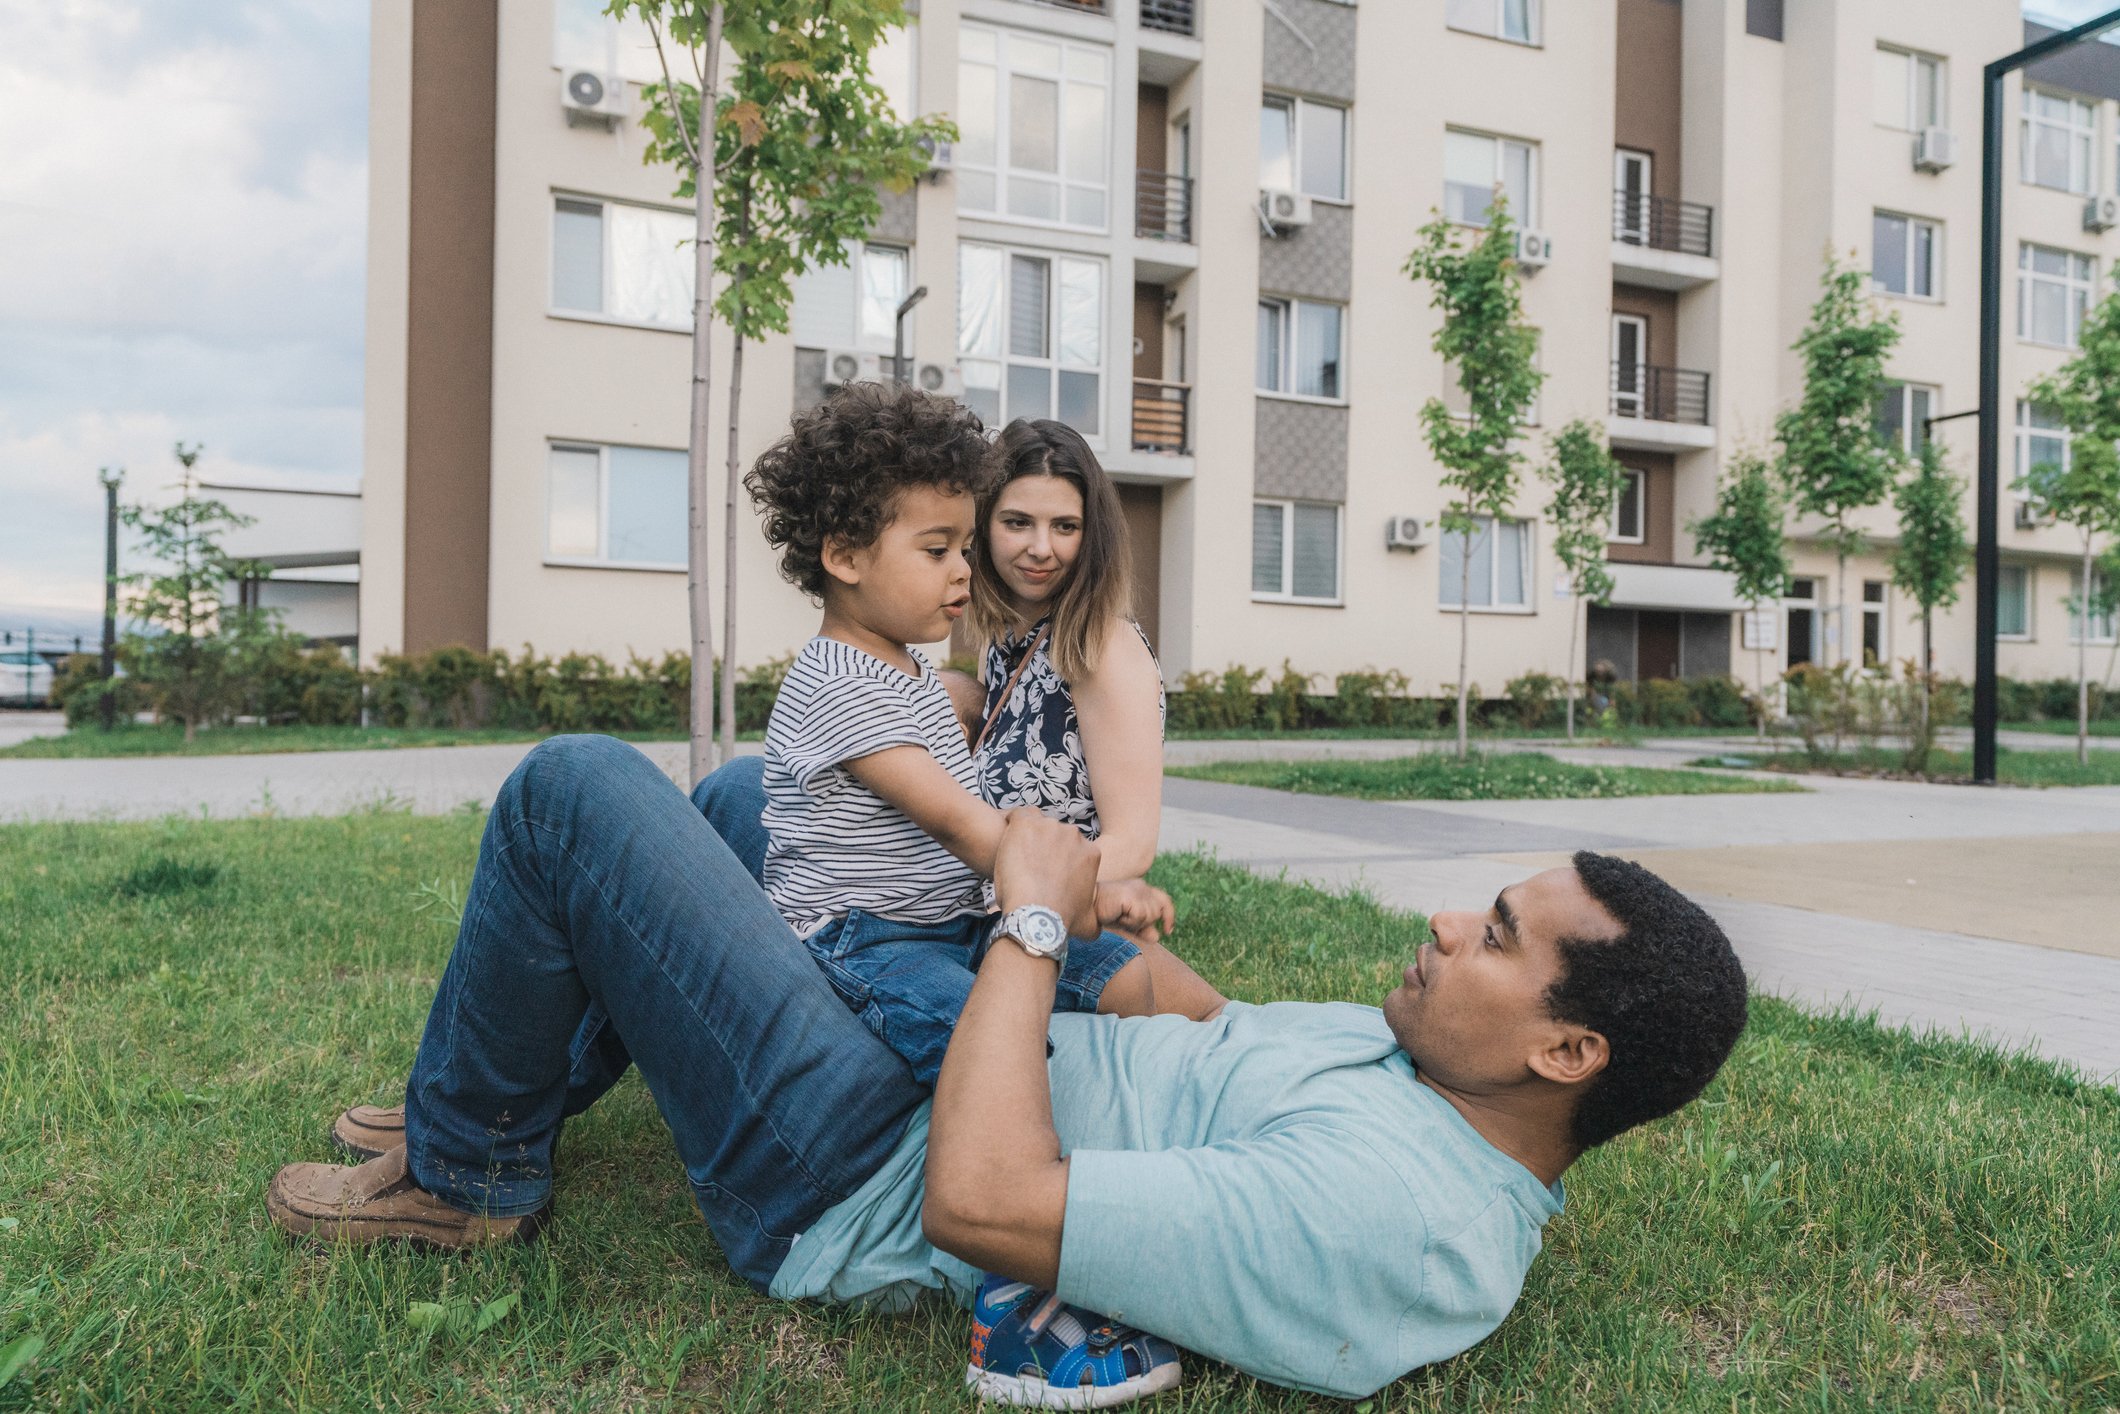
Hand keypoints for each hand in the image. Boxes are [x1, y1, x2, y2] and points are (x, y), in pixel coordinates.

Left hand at [994, 808, 1100, 941]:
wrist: (1036, 916)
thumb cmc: (1061, 921)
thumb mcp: (1089, 923)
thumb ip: (1094, 918)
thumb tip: (1095, 926)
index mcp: (1090, 853)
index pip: (1072, 847)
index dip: (1057, 859)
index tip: (1045, 872)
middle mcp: (1074, 835)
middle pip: (1055, 835)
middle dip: (1043, 847)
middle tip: (1028, 867)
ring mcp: (1050, 826)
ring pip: (1036, 825)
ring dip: (1027, 838)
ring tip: (1014, 858)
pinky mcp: (1026, 823)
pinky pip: (1018, 815)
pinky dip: (1010, 823)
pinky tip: (1004, 840)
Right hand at [1095, 879, 1175, 944]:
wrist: (1086, 907)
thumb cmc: (1105, 913)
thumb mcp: (1127, 923)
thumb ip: (1143, 929)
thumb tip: (1157, 937)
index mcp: (1142, 888)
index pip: (1165, 901)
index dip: (1169, 916)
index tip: (1168, 931)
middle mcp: (1142, 886)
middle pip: (1156, 913)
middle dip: (1143, 923)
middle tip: (1123, 920)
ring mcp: (1137, 889)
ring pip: (1149, 916)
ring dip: (1134, 923)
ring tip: (1119, 916)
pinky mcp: (1131, 895)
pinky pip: (1140, 917)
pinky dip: (1129, 922)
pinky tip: (1117, 915)